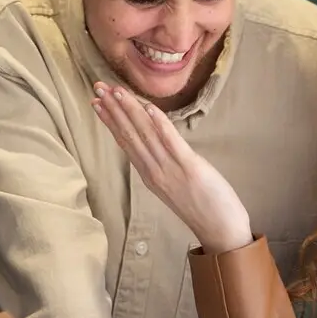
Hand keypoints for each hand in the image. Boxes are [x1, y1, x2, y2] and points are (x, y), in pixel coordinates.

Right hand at [91, 82, 251, 254]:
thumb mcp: (174, 185)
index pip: (125, 142)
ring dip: (130, 111)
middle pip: (129, 135)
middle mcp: (154, 170)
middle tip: (98, 87)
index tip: (96, 102)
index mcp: (150, 174)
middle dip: (113, 109)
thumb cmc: (202, 208)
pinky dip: (159, 124)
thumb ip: (163, 165)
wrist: (220, 230)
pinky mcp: (189, 167)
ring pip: (145, 135)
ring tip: (117, 91)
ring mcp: (170, 169)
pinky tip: (149, 108)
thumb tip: (158, 146)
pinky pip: (171, 143)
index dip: (110, 120)